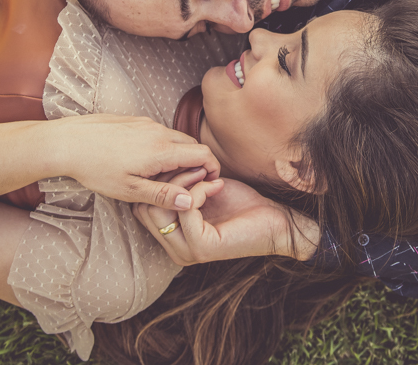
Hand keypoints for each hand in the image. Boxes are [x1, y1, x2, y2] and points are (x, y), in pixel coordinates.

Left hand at [49, 115, 219, 210]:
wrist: (67, 142)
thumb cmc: (96, 168)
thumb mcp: (130, 190)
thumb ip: (163, 195)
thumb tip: (191, 201)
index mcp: (162, 150)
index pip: (203, 154)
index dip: (213, 168)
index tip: (210, 182)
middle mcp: (158, 132)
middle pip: (192, 144)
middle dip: (198, 163)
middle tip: (187, 184)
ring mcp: (146, 123)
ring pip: (175, 138)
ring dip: (179, 155)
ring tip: (163, 176)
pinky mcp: (134, 120)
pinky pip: (159, 133)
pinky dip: (163, 146)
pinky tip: (144, 162)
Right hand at [132, 172, 320, 264]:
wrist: (276, 221)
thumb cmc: (242, 204)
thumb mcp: (202, 192)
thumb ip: (179, 185)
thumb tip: (157, 164)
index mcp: (172, 239)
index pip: (142, 208)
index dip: (159, 181)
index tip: (184, 165)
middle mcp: (175, 250)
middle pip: (145, 207)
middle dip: (167, 179)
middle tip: (195, 168)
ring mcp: (186, 252)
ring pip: (160, 208)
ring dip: (182, 182)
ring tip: (206, 174)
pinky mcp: (202, 248)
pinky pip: (186, 209)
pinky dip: (200, 189)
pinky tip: (218, 185)